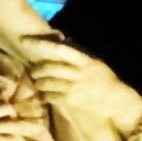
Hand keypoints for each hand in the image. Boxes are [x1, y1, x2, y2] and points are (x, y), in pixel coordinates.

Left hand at [20, 40, 141, 137]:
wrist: (117, 101)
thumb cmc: (104, 80)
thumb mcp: (95, 63)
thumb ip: (77, 53)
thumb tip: (60, 38)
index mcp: (86, 60)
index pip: (60, 49)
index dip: (40, 44)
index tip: (24, 40)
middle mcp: (79, 72)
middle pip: (49, 67)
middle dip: (37, 69)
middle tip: (33, 71)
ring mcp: (74, 87)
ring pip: (46, 82)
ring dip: (39, 83)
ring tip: (39, 83)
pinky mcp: (71, 101)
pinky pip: (49, 96)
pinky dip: (44, 95)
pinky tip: (45, 95)